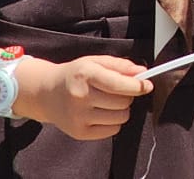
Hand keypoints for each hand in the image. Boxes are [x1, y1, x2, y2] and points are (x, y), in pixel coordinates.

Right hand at [13, 56, 151, 141]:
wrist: (46, 93)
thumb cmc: (75, 75)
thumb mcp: (95, 62)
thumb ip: (120, 65)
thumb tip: (142, 72)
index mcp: (85, 75)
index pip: (118, 84)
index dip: (137, 86)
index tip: (148, 85)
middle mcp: (80, 97)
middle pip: (123, 102)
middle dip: (129, 95)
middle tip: (120, 91)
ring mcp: (78, 117)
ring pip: (120, 117)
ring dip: (122, 109)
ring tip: (110, 102)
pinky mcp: (79, 132)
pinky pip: (112, 131)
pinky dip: (114, 122)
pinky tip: (103, 113)